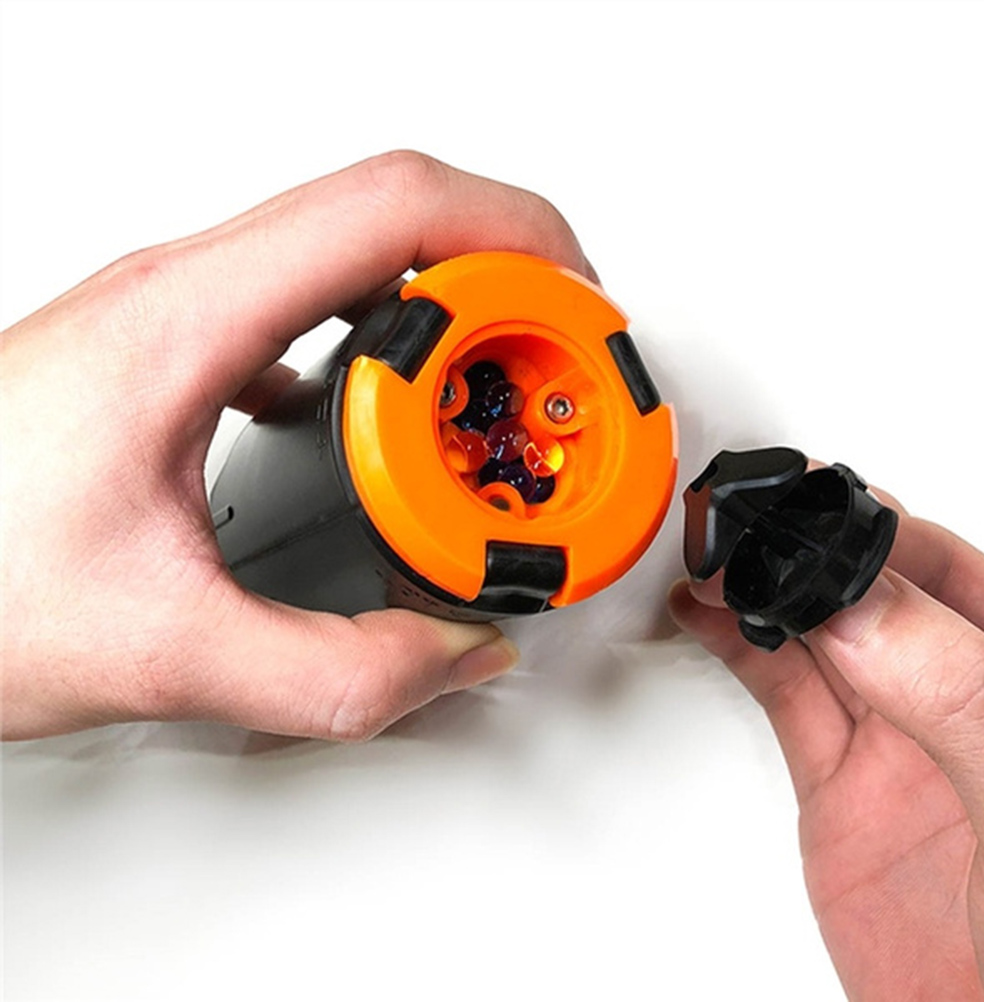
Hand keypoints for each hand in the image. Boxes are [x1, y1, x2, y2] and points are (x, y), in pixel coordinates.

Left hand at [0, 151, 595, 741]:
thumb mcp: (162, 652)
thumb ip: (336, 673)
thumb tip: (456, 654)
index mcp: (186, 322)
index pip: (392, 208)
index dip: (515, 238)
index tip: (572, 310)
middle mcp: (183, 293)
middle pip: (388, 210)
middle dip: (504, 267)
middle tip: (550, 352)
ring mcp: (177, 316)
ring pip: (350, 252)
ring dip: (443, 301)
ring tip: (489, 377)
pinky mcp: (174, 358)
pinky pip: (304, 306)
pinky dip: (379, 342)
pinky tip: (384, 413)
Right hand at [669, 496, 983, 999]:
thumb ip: (960, 702)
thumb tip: (866, 615)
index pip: (948, 571)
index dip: (873, 530)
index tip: (805, 510)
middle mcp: (961, 698)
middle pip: (871, 591)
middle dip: (802, 548)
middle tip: (741, 524)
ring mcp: (900, 740)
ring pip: (817, 635)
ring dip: (759, 588)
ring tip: (710, 559)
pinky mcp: (842, 786)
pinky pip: (784, 696)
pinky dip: (740, 648)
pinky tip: (712, 616)